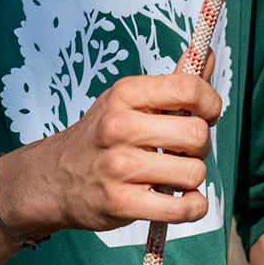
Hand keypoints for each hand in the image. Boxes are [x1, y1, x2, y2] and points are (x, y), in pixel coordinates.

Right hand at [0, 73, 221, 238]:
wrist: (53, 178)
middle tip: (183, 150)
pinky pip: (182, 208)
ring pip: (194, 172)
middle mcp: (120, 127)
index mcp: (125, 94)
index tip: (206, 115)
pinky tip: (184, 201)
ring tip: (172, 175)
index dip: (210, 103)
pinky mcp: (121, 203)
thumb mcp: (127, 100)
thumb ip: (172, 82)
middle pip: (197, 134)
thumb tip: (207, 56)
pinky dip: (193, 208)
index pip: (188, 88)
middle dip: (200, 146)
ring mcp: (119, 167)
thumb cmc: (101, 137)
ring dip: (192, 178)